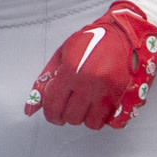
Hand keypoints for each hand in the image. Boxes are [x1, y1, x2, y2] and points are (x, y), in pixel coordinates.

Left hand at [24, 1, 156, 130]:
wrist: (125, 33)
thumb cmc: (92, 41)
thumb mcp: (63, 54)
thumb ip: (45, 80)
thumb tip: (30, 108)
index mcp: (71, 70)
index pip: (53, 106)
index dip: (51, 114)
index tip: (53, 114)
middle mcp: (90, 83)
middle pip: (72, 118)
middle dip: (68, 115)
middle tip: (70, 106)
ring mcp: (109, 91)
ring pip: (92, 123)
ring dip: (87, 118)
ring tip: (87, 104)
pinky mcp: (126, 96)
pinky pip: (113, 122)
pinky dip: (105, 119)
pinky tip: (102, 107)